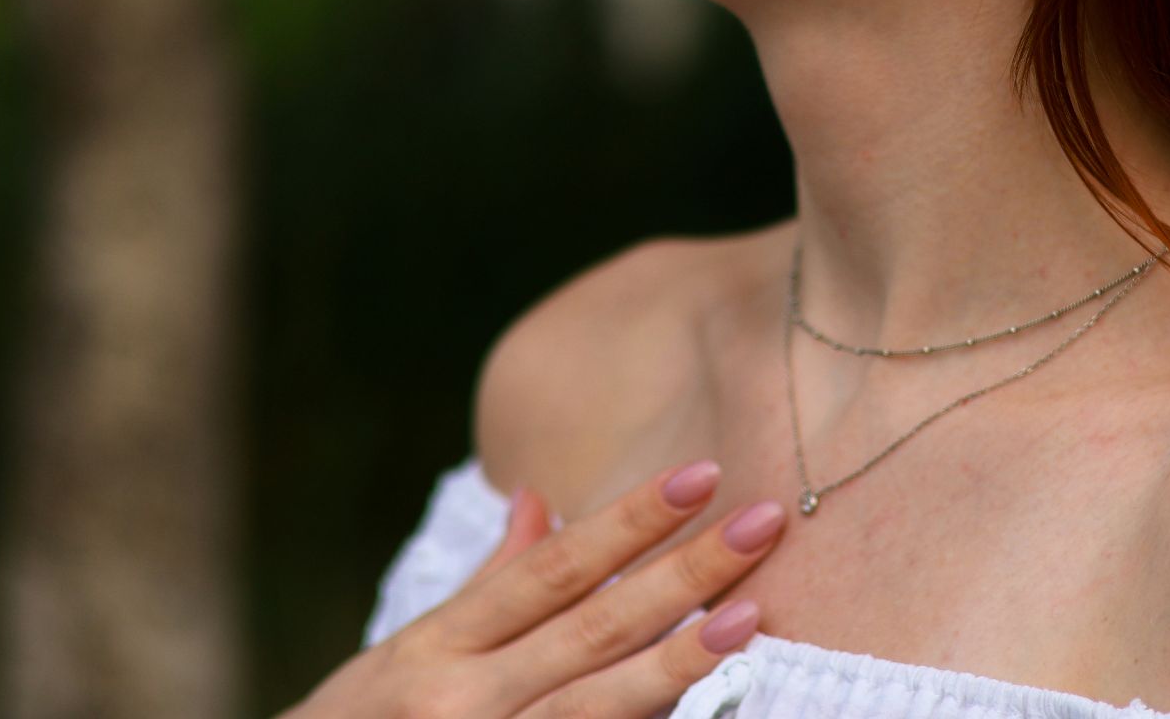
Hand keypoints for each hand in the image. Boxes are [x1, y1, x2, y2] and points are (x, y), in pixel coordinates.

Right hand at [281, 459, 785, 717]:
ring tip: (751, 614)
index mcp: (437, 646)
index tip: (701, 474)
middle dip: (684, 572)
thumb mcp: (403, 655)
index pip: (552, 571)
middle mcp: (461, 700)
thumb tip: (538, 499)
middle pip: (593, 628)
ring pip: (598, 708)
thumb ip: (486, 585)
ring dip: (680, 661)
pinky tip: (709, 710)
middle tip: (766, 520)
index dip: (629, 522)